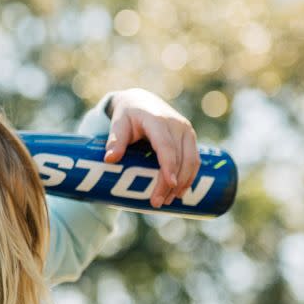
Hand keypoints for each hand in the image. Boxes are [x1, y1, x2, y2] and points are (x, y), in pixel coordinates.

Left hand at [102, 88, 200, 208]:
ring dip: (183, 183)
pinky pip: (194, 160)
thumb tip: (109, 159)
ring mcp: (186, 131)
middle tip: (157, 203)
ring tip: (167, 201)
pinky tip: (180, 192)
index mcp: (158, 120)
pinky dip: (189, 177)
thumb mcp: (118, 124)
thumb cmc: (127, 115)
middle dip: (171, 183)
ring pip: (191, 161)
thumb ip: (114, 140)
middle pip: (179, 158)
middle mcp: (177, 125)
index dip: (169, 165)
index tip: (169, 184)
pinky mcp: (190, 138)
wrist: (141, 101)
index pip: (166, 146)